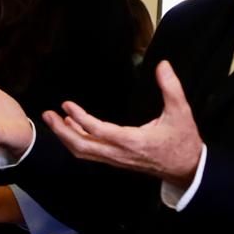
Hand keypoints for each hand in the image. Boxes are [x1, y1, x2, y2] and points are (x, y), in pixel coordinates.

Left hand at [43, 61, 202, 183]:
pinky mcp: (116, 160)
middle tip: (47, 115)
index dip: (80, 118)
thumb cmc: (183, 140)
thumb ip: (171, 87)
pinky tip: (71, 127)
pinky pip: (90, 153)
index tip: (67, 104)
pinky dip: (76, 141)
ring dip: (66, 136)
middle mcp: (119, 153)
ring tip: (53, 119)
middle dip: (61, 131)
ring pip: (83, 152)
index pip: (98, 131)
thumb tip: (163, 65)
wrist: (186, 168)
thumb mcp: (181, 112)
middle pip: (82, 146)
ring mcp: (116, 159)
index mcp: (133, 141)